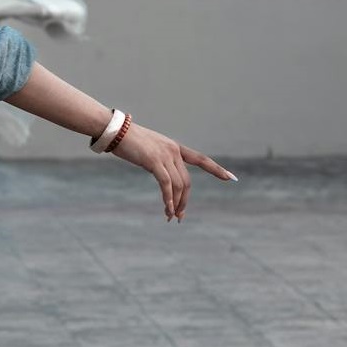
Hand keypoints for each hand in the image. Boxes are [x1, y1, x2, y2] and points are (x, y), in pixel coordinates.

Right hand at [112, 122, 236, 221]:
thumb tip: (159, 172)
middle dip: (184, 201)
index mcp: (174, 147)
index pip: (200, 159)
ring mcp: (164, 156)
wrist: (115, 130)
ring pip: (178, 185)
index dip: (216, 169)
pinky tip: (167, 208)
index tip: (231, 178)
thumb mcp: (148, 149)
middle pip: (186, 181)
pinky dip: (168, 198)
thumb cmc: (126, 139)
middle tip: (179, 216)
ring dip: (176, 203)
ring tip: (171, 216)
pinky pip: (166, 184)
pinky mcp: (154, 161)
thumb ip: (157, 159)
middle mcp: (173, 151)